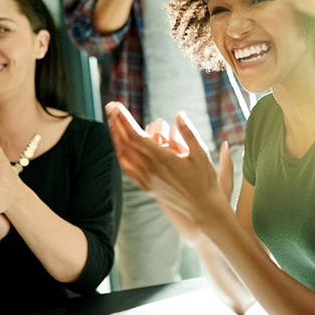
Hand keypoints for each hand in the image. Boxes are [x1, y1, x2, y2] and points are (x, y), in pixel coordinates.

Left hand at [106, 102, 229, 227]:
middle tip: (110, 107)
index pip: (135, 135)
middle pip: (126, 143)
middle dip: (116, 122)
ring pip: (124, 156)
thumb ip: (189, 133)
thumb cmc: (205, 180)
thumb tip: (179, 114)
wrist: (202, 208)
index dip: (124, 119)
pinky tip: (120, 147)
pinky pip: (128, 170)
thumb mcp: (201, 153)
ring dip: (116, 137)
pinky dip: (121, 155)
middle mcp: (150, 170)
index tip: (116, 105)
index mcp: (162, 159)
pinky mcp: (147, 187)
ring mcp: (147, 180)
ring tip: (113, 122)